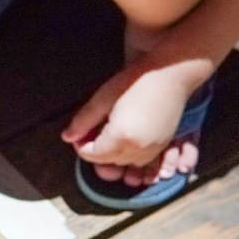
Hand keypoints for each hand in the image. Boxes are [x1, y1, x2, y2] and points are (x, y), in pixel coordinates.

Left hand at [60, 61, 195, 168]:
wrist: (170, 75)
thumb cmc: (135, 82)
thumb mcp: (102, 99)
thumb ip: (83, 121)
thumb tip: (67, 137)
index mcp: (121, 138)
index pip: (92, 154)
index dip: (80, 145)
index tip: (80, 131)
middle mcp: (138, 150)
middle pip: (108, 161)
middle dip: (95, 149)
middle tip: (91, 129)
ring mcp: (154, 150)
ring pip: (125, 163)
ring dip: (112, 153)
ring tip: (108, 131)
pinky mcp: (163, 146)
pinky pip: (142, 160)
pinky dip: (129, 153)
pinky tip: (125, 135)